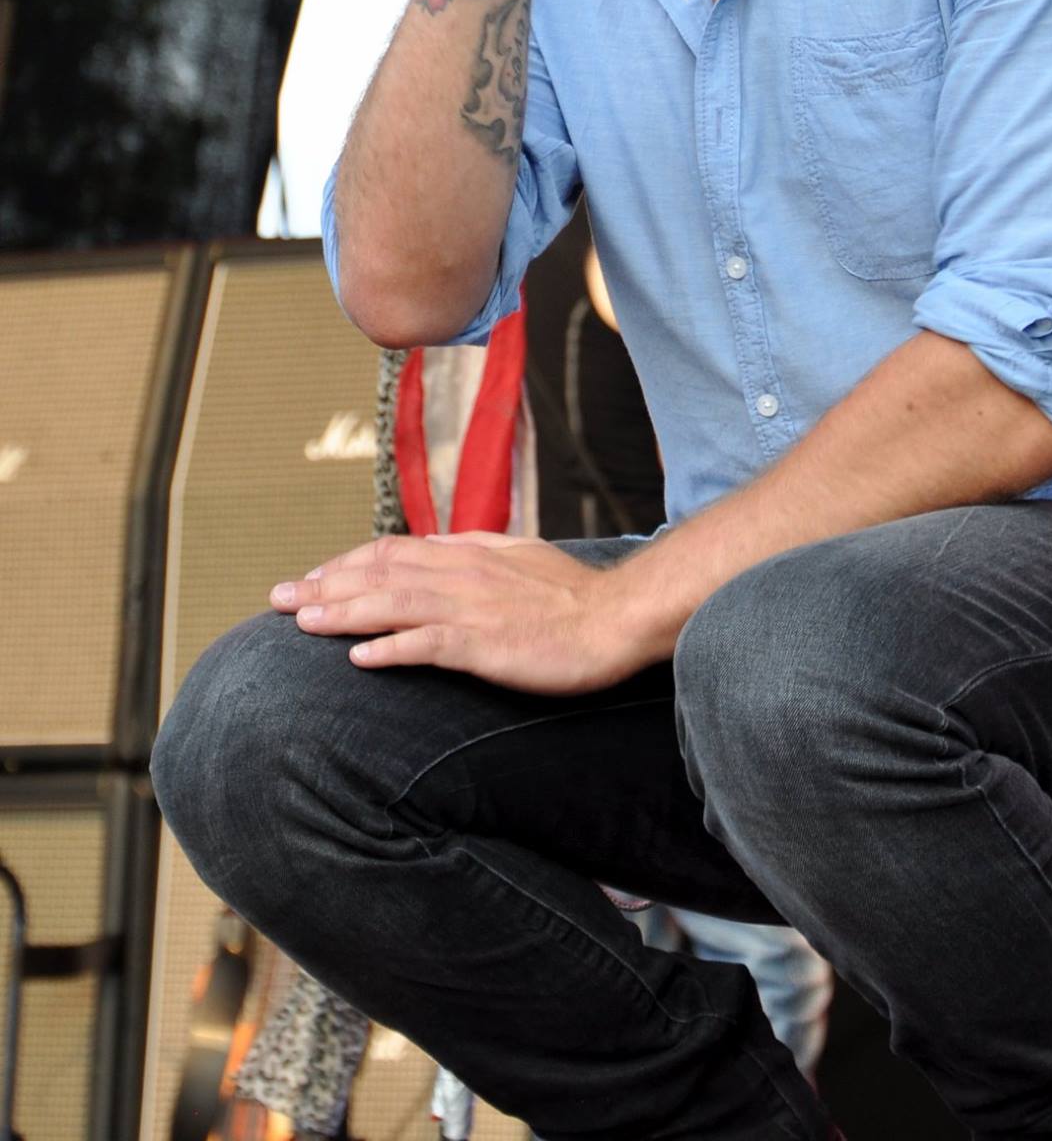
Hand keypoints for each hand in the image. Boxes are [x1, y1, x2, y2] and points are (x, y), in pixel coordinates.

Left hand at [269, 532, 646, 694]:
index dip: (346, 564)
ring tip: (300, 622)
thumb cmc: (571, 597)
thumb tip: (433, 551)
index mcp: (468, 553)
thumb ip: (473, 554)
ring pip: (391, 603)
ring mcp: (471, 608)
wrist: (616, 619)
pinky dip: (390, 649)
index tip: (312, 578)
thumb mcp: (518, 559)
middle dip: (323, 584)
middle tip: (276, 598)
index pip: (391, 550)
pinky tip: (358, 659)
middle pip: (378, 573)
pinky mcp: (485, 644)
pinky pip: (427, 644)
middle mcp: (461, 573)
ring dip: (342, 612)